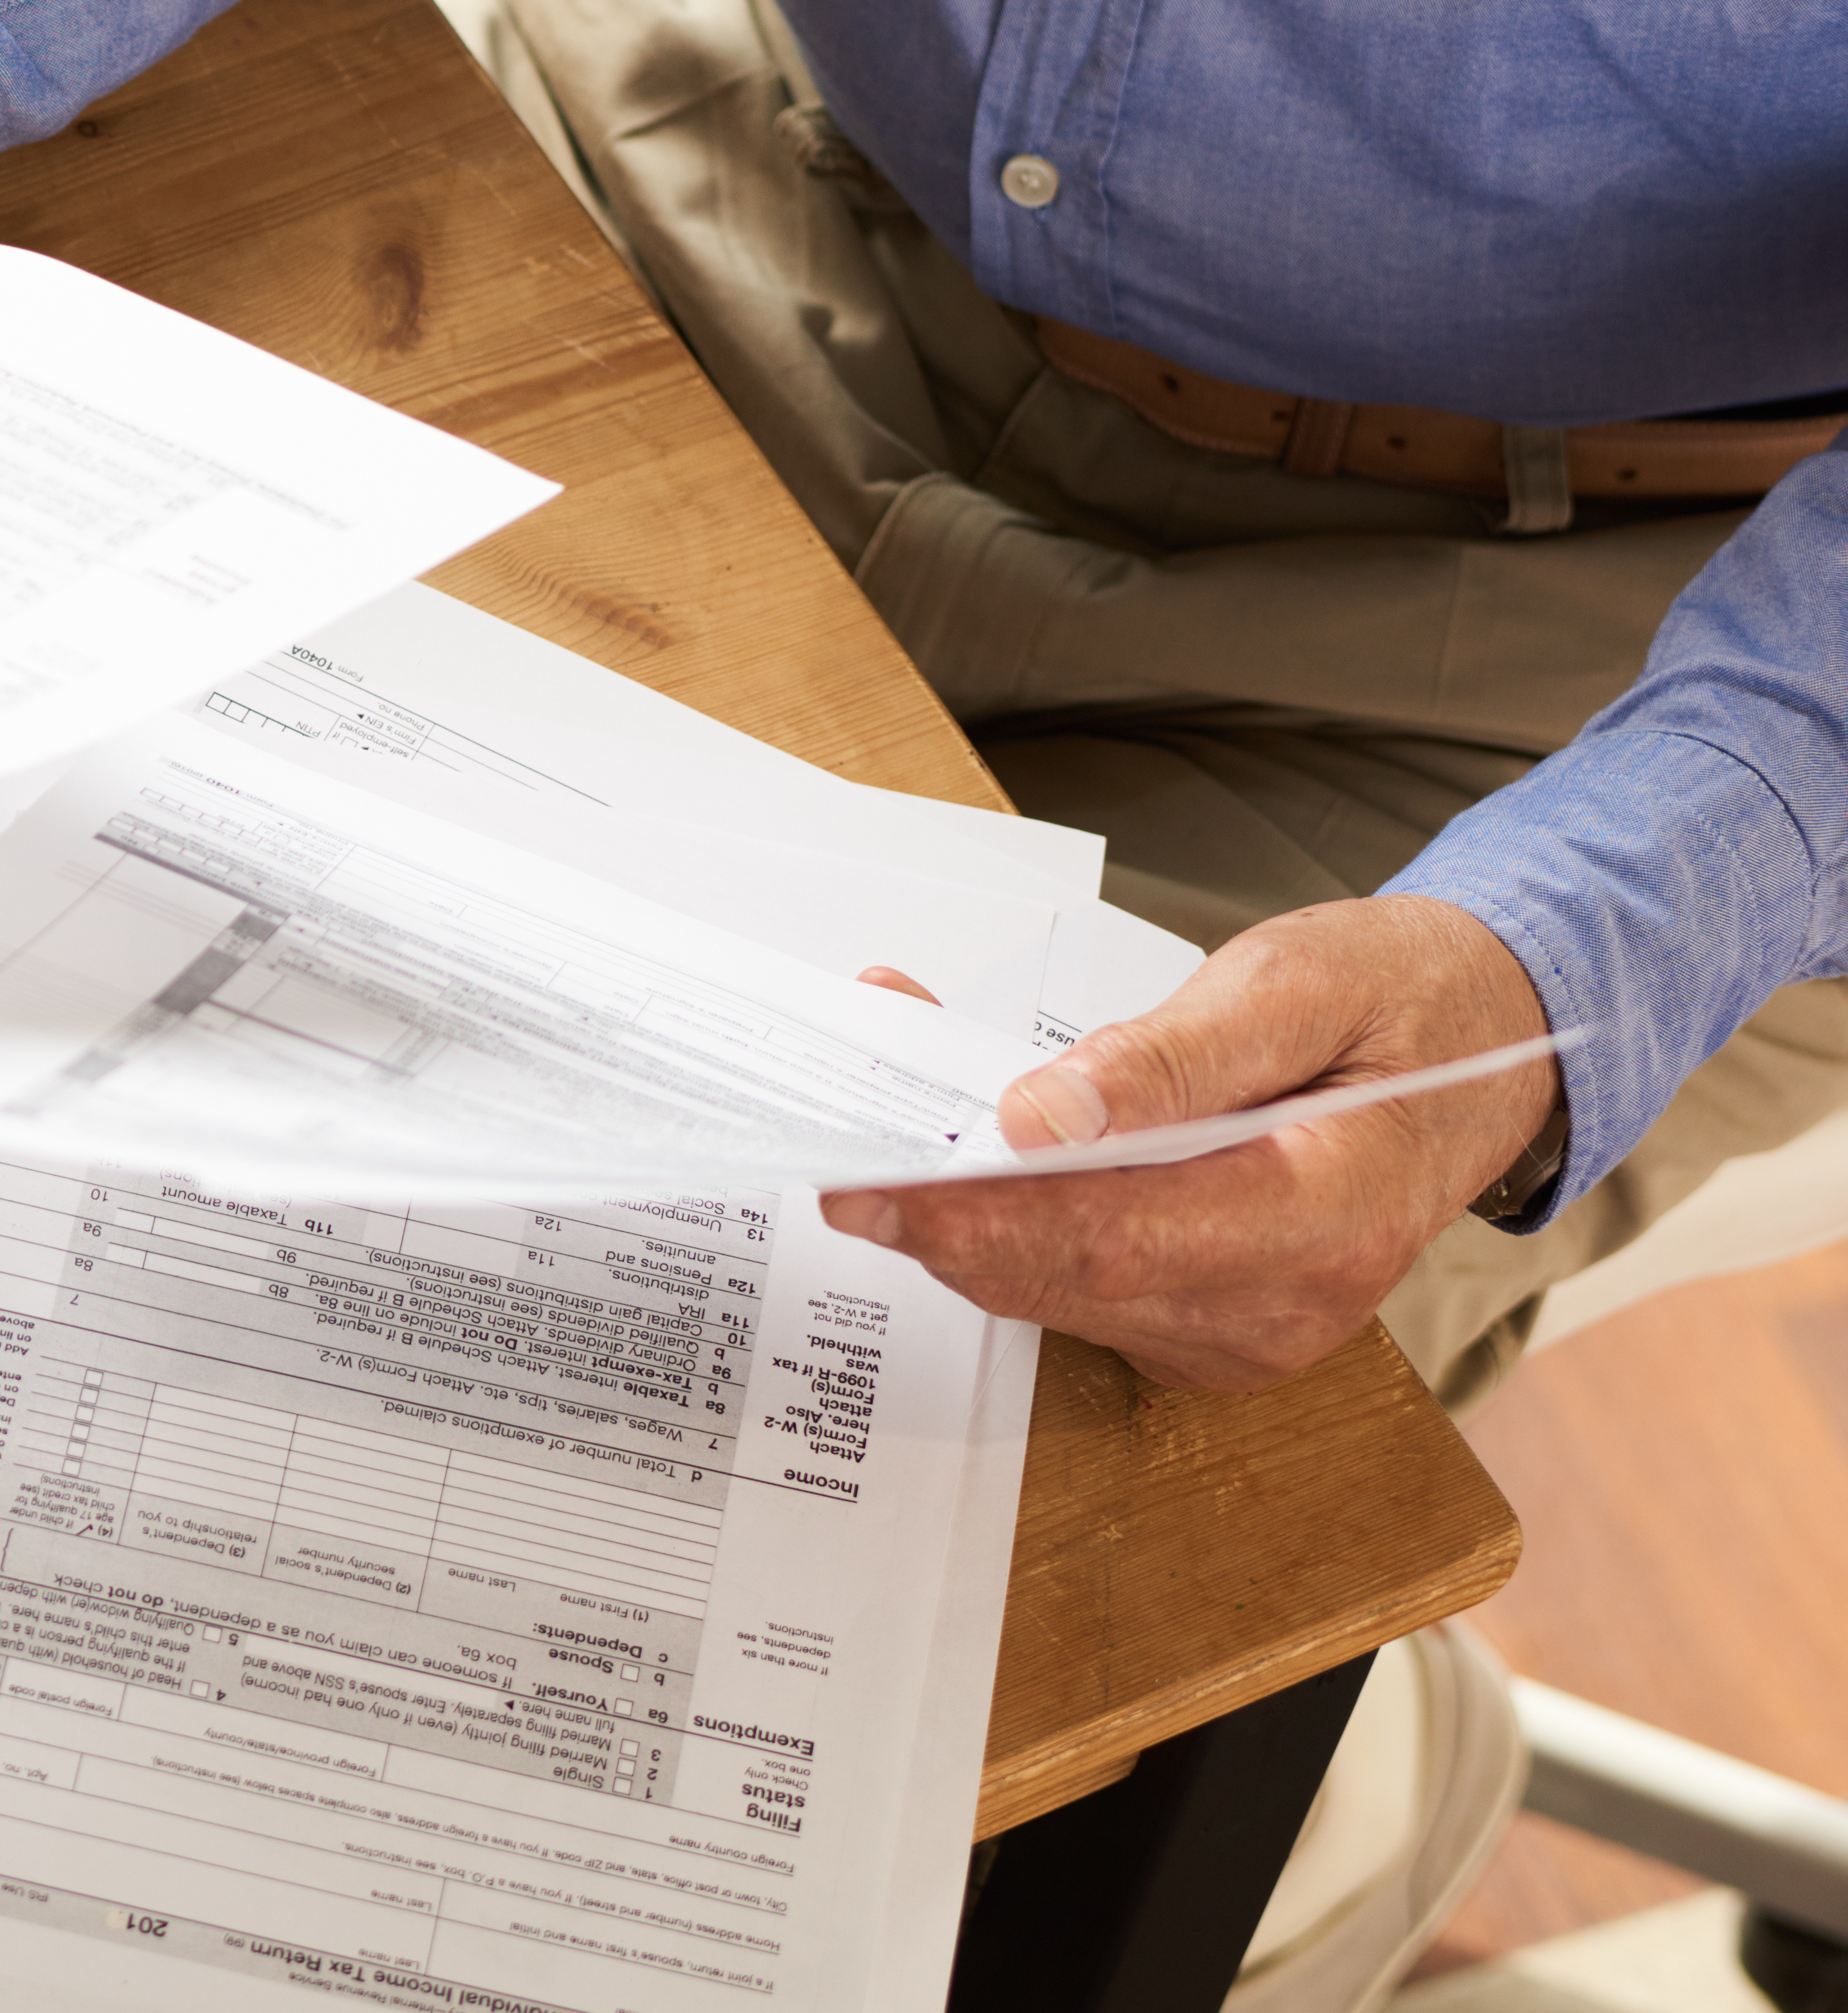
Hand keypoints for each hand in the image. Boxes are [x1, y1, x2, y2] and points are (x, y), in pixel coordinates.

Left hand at [819, 893, 1559, 1391]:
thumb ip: (1171, 1059)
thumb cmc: (1398, 1001)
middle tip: (834, 1150)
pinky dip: (1014, 1223)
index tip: (870, 1186)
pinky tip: (971, 1154)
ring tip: (889, 1118)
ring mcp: (1251, 1331)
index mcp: (1329, 1215)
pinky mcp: (1214, 1325)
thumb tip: (1038, 1117)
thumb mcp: (1295, 984)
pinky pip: (1085, 1284)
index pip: (1114, 1240)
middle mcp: (1289, 1305)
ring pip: (1060, 1289)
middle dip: (939, 1217)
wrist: (1481, 1051)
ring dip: (965, 1214)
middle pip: (1068, 1277)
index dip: (978, 1218)